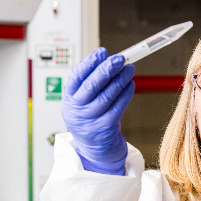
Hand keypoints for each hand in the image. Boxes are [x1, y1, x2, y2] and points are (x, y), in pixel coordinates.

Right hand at [61, 47, 135, 174]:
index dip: (89, 63)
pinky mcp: (105, 127)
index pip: (76, 77)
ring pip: (108, 95)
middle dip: (107, 69)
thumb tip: (108, 59)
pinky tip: (130, 84)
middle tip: (120, 58)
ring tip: (129, 69)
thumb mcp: (83, 100)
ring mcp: (90, 120)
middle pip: (92, 85)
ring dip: (120, 79)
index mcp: (69, 98)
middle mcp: (77, 109)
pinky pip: (118, 106)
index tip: (102, 52)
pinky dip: (126, 93)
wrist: (95, 147)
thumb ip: (91, 81)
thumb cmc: (90, 117)